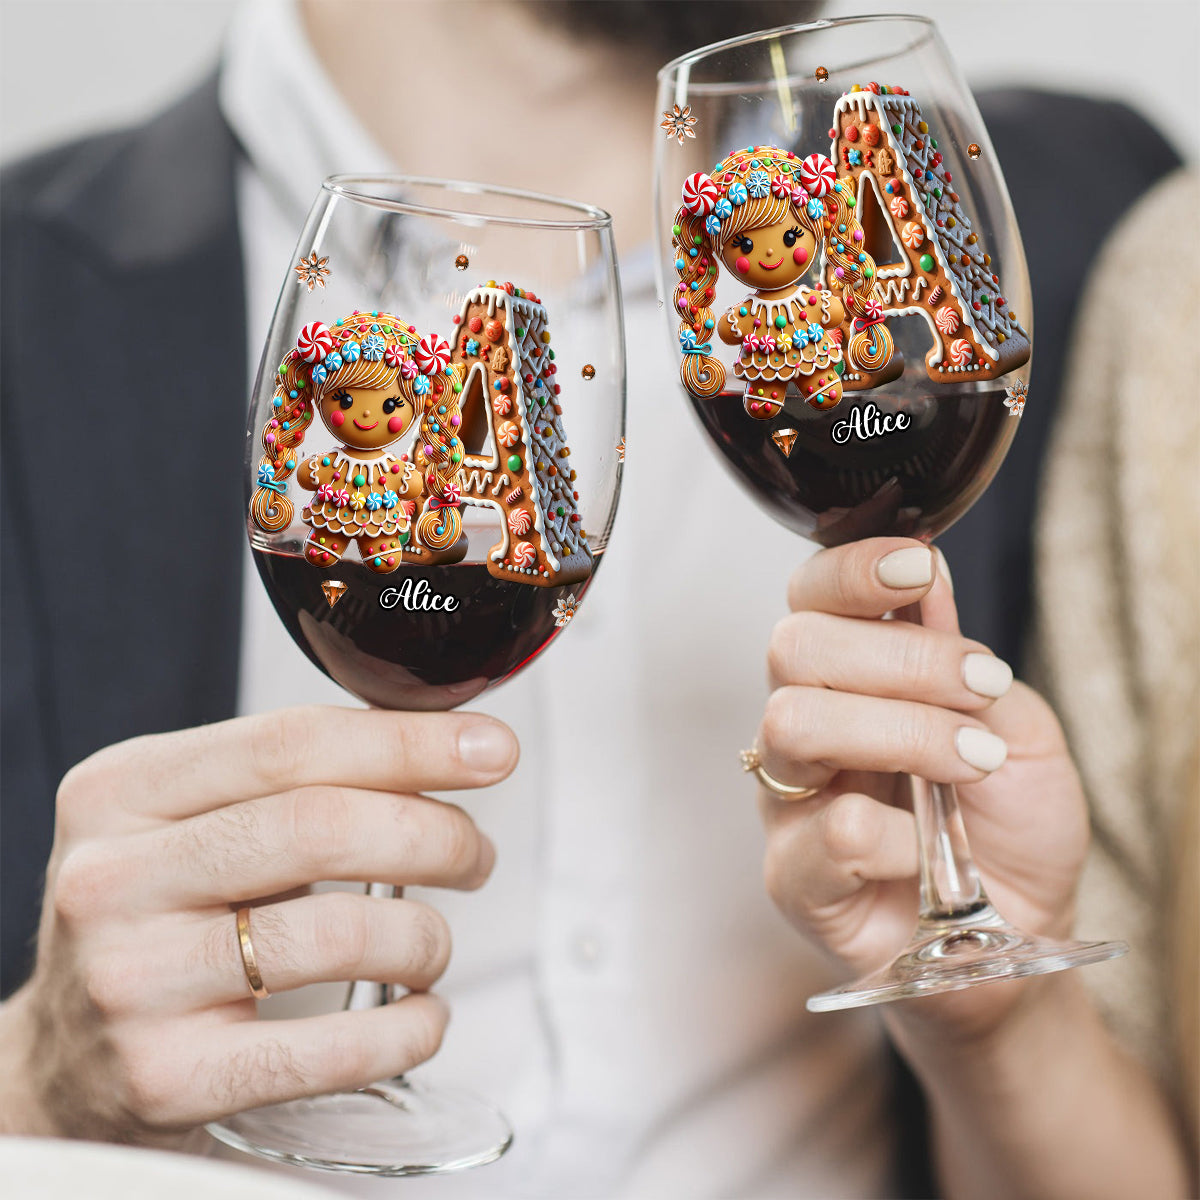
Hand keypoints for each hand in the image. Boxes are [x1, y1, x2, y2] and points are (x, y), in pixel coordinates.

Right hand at [0, 706, 516, 1141]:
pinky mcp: (168, 1077)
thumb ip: (294, 775)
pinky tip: (422, 1013)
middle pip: (321, 826)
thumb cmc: (161, 913)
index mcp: (124, 789)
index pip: (294, 743)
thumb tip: (448, 743)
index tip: (492, 751)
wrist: (66, 1054)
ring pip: (338, 933)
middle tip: (475, 855)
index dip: (411, 743)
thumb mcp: (191, 817)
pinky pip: (329, 1049)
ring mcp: (133, 982)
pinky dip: (407, 1028)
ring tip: (432, 942)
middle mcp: (112, 878)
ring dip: (425, 937)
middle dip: (435, 835)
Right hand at [758, 538, 1090, 1037]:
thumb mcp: (1020, 726)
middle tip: (979, 688)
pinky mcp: (793, 874)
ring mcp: (789, 798)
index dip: (851, 571)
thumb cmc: (1011, 825)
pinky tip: (932, 853)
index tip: (916, 567)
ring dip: (902, 732)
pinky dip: (902, 833)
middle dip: (899, 658)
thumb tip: (929, 572)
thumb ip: (967, 659)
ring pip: (793, 723)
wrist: (1020, 930)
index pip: (811, 597)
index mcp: (848, 678)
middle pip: (793, 647)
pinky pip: (830, 828)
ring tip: (973, 761)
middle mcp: (804, 724)